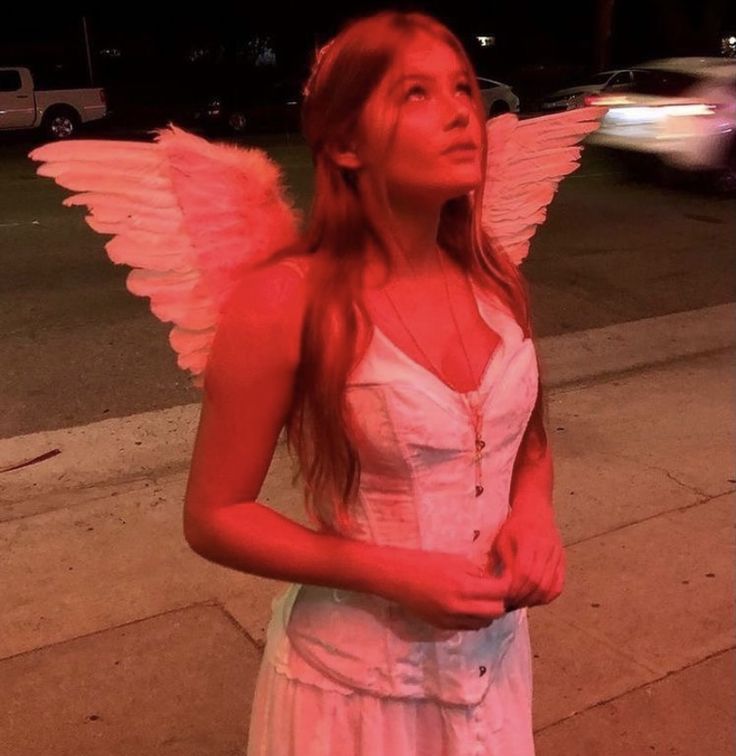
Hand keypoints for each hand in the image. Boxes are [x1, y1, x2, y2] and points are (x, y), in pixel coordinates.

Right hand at [379, 549, 512, 630]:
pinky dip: (474, 618)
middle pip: (496, 612)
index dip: (507, 584)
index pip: (499, 592)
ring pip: (484, 623)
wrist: (397, 577)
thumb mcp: (456, 561)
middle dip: (500, 600)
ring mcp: (451, 620)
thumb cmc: (425, 562)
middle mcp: (460, 608)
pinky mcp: (444, 627)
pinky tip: (468, 605)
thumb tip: (494, 583)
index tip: (506, 578)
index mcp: (463, 587)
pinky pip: (469, 627)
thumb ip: (477, 574)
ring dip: (488, 611)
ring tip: (481, 597)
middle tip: (495, 589)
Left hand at [489, 512, 564, 609]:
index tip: (503, 596)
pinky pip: (558, 586)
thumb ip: (497, 563)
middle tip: (510, 604)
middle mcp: (546, 550)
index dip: (514, 588)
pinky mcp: (562, 562)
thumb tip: (489, 587)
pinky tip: (534, 599)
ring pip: (549, 587)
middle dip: (522, 597)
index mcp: (529, 542)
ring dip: (534, 600)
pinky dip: (547, 597)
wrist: (536, 511)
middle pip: (537, 583)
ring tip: (520, 603)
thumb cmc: (515, 526)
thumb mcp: (501, 541)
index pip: (524, 573)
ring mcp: (557, 557)